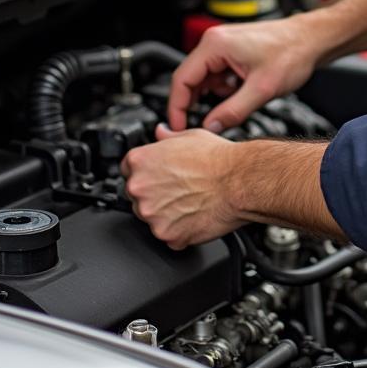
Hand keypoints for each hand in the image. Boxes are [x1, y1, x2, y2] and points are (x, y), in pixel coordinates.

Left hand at [121, 124, 240, 248]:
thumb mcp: (191, 136)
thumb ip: (167, 137)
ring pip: (152, 217)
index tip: (157, 174)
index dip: (146, 172)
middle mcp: (140, 188)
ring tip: (191, 200)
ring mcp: (151, 214)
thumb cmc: (219, 159)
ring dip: (166, 213)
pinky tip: (195, 215)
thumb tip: (160, 132)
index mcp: (141, 161)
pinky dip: (179, 230)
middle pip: (137, 195)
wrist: (239, 181)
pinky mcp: (166, 235)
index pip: (127, 169)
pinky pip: (168, 235)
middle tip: (179, 188)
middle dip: (154, 193)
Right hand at [168, 16, 325, 132]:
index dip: (177, 108)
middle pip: (190, 79)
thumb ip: (232, 111)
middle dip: (198, 103)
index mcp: (215, 45)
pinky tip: (246, 89)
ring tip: (242, 98)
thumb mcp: (262, 89)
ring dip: (217, 95)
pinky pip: (219, 74)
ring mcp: (224, 44)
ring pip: (206, 79)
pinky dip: (227, 87)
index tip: (179, 128)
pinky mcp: (233, 50)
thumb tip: (210, 127)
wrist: (313, 39)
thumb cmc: (293, 52)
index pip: (181, 80)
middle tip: (206, 125)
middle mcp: (215, 41)